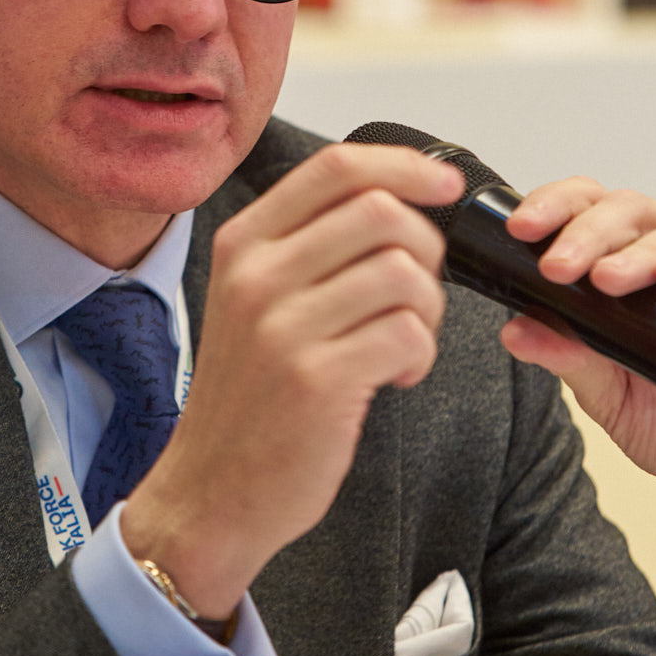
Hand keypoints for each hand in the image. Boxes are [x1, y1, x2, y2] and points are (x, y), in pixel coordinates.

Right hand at [119, 142, 461, 618]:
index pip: (336, 167)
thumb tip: (396, 196)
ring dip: (427, 309)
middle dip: (425, 248)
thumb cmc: (248, 394)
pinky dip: (420, 355)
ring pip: (403, 272)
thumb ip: (307, 244)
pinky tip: (394, 376)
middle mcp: (257, 275)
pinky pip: (407, 334)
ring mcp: (283, 326)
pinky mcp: (316, 380)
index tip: (445, 185)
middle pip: (381, 211)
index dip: (404, 165)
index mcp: (244, 242)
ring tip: (404, 342)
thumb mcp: (253, 299)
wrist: (210, 490)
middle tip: (417, 294)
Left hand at [501, 179, 655, 637]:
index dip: (558, 206)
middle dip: (589, 232)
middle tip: (556, 266)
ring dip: (641, 253)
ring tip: (605, 278)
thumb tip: (514, 330)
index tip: (520, 230)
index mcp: (636, 261)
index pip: (594, 208)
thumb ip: (567, 358)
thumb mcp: (608, 393)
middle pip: (636, 211)